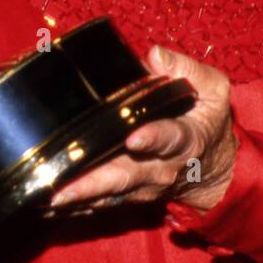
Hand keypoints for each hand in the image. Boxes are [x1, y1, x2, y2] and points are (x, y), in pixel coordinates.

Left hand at [47, 44, 236, 217]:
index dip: (152, 138)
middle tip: (63, 187)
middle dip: (94, 182)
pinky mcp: (130, 196)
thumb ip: (188, 70)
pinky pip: (102, 204)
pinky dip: (77, 206)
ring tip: (48, 197)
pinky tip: (48, 205)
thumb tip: (155, 57)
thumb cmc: (208, 120)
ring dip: (79, 197)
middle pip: (127, 175)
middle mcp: (162, 167)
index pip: (170, 137)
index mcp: (186, 138)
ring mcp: (144, 186)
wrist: (215, 169)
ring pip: (110, 194)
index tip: (133, 138)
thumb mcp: (213, 90)